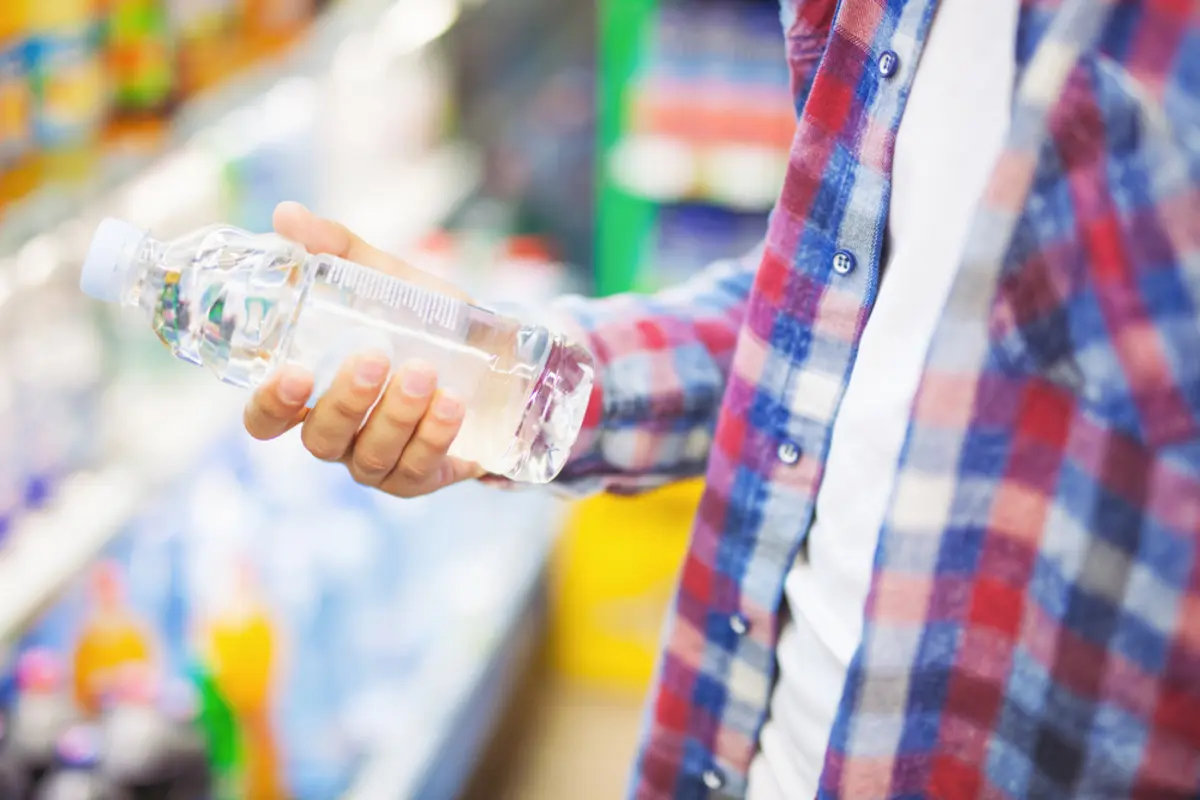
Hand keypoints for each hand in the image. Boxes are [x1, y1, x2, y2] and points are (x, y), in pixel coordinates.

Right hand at [243, 201, 483, 497]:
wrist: (500, 360)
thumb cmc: (427, 323)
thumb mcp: (387, 281)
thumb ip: (338, 251)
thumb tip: (287, 216)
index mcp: (313, 395)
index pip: (266, 418)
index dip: (270, 404)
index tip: (290, 374)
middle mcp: (339, 436)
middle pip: (321, 439)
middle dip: (345, 401)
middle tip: (375, 359)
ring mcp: (378, 463)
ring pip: (372, 456)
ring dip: (397, 415)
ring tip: (425, 373)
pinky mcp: (422, 477)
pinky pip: (419, 469)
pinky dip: (435, 436)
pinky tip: (452, 405)